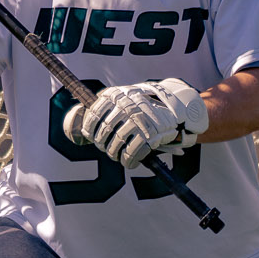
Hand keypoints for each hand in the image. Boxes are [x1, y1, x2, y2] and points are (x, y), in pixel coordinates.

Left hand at [62, 78, 208, 168]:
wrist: (176, 106)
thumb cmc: (144, 105)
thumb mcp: (125, 97)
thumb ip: (107, 108)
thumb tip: (83, 129)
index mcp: (116, 95)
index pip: (93, 115)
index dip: (89, 129)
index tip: (90, 137)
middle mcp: (125, 106)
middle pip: (103, 132)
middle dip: (102, 144)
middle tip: (106, 148)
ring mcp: (137, 120)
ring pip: (116, 144)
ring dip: (114, 154)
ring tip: (117, 156)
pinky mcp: (149, 134)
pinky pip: (131, 153)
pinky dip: (128, 161)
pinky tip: (129, 162)